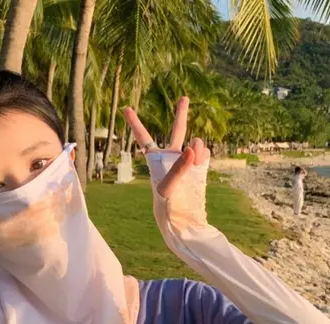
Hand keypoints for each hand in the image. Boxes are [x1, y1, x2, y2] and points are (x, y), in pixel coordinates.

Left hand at [123, 97, 210, 230]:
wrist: (182, 219)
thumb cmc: (166, 205)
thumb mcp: (167, 187)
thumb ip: (178, 168)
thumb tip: (192, 149)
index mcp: (155, 159)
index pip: (143, 138)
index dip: (135, 123)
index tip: (125, 108)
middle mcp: (171, 156)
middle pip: (177, 130)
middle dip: (181, 114)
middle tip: (184, 98)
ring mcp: (187, 159)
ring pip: (195, 142)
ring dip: (196, 147)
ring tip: (193, 162)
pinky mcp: (200, 166)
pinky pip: (204, 153)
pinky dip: (203, 156)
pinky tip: (199, 165)